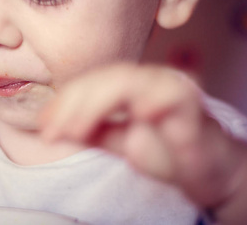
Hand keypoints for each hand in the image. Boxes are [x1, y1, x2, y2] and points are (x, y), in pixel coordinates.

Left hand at [39, 63, 246, 214]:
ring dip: (98, 104)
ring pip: (129, 81)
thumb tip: (48, 125)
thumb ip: (86, 130)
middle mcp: (143, 79)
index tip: (43, 126)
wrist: (203, 167)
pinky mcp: (191, 105)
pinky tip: (141, 113)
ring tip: (77, 130)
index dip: (62, 103)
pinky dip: (157, 99)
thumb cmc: (160, 148)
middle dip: (73, 105)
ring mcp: (167, 87)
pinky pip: (175, 95)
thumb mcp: (113, 139)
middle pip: (103, 79)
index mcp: (124, 84)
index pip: (88, 84)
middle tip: (52, 133)